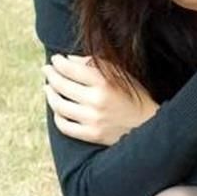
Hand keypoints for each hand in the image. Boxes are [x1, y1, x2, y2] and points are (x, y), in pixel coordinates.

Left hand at [43, 54, 158, 144]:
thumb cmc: (134, 96)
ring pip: (59, 106)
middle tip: (47, 71)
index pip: (71, 69)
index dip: (58, 63)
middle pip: (61, 85)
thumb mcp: (120, 74)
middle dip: (51, 75)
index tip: (55, 60)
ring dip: (50, 94)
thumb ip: (96, 64)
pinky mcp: (92, 135)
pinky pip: (65, 126)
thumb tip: (68, 59)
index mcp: (104, 82)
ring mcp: (93, 120)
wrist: (149, 126)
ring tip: (48, 88)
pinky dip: (57, 116)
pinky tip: (58, 110)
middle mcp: (96, 101)